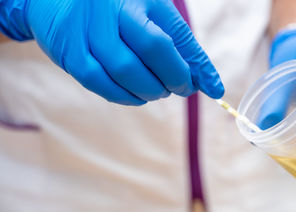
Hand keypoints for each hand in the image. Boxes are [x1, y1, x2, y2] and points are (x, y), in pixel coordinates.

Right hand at [0, 0, 223, 104]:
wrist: (59, 0)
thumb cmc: (114, 9)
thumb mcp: (149, 14)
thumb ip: (178, 44)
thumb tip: (208, 83)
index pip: (176, 34)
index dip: (197, 66)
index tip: (214, 89)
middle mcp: (114, 10)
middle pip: (153, 51)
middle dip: (173, 79)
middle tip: (178, 87)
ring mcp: (89, 32)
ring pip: (127, 72)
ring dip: (150, 91)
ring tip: (157, 91)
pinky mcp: (72, 55)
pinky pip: (103, 86)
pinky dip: (126, 97)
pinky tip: (136, 95)